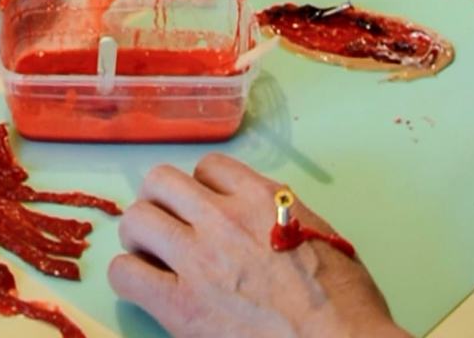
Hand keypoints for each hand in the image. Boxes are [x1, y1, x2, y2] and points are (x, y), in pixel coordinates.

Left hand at [108, 154, 407, 337]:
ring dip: (139, 234)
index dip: (203, 187)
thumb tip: (263, 214)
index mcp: (261, 198)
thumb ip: (282, 215)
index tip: (207, 208)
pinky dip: (129, 276)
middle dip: (160, 200)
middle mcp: (223, 219)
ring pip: (136, 218)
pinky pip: (126, 274)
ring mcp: (198, 261)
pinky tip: (144, 287)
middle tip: (167, 225)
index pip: (209, 167)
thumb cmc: (346, 305)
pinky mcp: (181, 307)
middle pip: (161, 180)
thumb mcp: (322, 236)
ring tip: (150, 254)